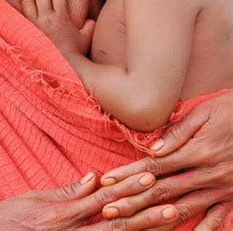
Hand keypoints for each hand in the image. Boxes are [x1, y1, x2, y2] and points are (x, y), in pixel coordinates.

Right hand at [0, 172, 179, 229]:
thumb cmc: (4, 220)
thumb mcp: (32, 199)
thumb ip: (65, 192)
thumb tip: (95, 178)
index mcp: (60, 215)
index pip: (101, 199)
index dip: (127, 189)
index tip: (150, 178)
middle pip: (114, 225)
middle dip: (145, 215)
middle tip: (172, 205)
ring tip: (167, 222)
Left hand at [22, 0, 94, 55]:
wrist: (59, 67)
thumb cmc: (72, 54)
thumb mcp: (84, 40)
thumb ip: (89, 28)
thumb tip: (91, 20)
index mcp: (62, 16)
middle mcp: (47, 17)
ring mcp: (35, 23)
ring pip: (28, 0)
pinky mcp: (25, 29)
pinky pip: (19, 12)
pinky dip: (20, 8)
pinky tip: (23, 8)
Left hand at [98, 92, 232, 228]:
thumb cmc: (230, 110)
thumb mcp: (204, 112)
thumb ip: (179, 133)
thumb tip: (153, 149)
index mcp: (197, 151)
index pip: (155, 166)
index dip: (129, 176)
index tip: (108, 183)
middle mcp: (208, 174)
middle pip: (163, 191)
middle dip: (133, 202)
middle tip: (108, 211)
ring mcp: (222, 188)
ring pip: (183, 209)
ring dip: (155, 220)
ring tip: (133, 227)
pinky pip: (216, 218)